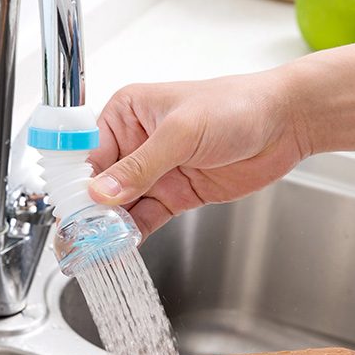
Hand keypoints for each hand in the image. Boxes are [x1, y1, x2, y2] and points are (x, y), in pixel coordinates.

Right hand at [87, 73, 309, 239]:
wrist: (285, 124)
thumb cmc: (236, 107)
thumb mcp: (182, 133)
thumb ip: (140, 166)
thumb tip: (101, 192)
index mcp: (128, 114)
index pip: (88, 152)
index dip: (76, 182)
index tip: (68, 210)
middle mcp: (137, 143)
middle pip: (100, 183)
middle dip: (89, 210)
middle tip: (77, 237)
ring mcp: (156, 171)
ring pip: (121, 205)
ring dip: (109, 226)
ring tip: (94, 247)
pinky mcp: (175, 194)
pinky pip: (145, 217)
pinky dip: (133, 232)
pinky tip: (121, 245)